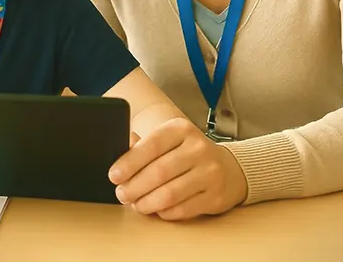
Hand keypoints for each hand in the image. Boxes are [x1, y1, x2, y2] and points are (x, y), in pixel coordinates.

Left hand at [109, 117, 247, 219]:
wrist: (228, 168)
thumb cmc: (187, 154)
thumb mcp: (168, 140)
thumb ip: (143, 145)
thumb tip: (120, 153)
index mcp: (181, 129)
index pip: (151, 145)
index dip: (129, 162)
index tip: (114, 176)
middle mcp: (198, 148)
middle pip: (159, 172)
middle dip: (134, 187)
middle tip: (122, 194)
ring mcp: (210, 173)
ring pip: (170, 194)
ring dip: (147, 203)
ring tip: (136, 204)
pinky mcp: (215, 196)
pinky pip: (183, 209)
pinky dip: (165, 212)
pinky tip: (157, 210)